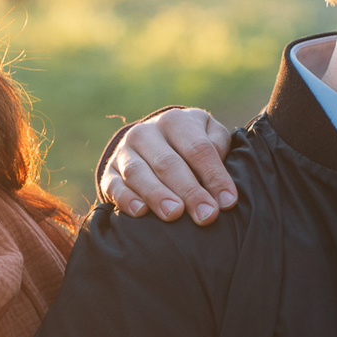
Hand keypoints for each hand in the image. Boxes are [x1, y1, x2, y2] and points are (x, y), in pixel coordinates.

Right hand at [98, 108, 238, 222]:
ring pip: (139, 173)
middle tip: (206, 216)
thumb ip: (218, 147)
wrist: (151, 143)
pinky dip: (126, 199)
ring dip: (157, 195)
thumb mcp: (208, 135)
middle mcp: (146, 132)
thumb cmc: (190, 145)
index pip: (199, 149)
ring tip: (174, 214)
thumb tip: (218, 176)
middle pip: (169, 163)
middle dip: (190, 191)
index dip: (215, 176)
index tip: (227, 202)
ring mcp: (124, 152)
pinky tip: (141, 213)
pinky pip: (114, 186)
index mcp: (175, 121)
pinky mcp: (109, 172)